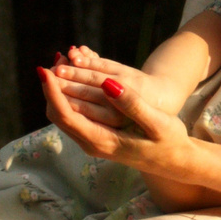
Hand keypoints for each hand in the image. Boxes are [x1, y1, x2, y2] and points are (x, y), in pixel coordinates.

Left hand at [39, 65, 193, 175]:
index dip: (53, 92)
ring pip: (62, 114)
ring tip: (64, 62)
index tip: (46, 70)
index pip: (66, 115)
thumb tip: (107, 84)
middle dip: (52, 87)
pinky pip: (73, 114)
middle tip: (58, 58)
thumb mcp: (157, 122)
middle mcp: (92, 144)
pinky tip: (75, 76)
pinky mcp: (96, 136)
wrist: (174, 162)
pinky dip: (68, 95)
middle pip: (57, 115)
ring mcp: (92, 141)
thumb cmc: (170, 142)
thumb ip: (133, 104)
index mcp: (103, 141)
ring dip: (58, 89)